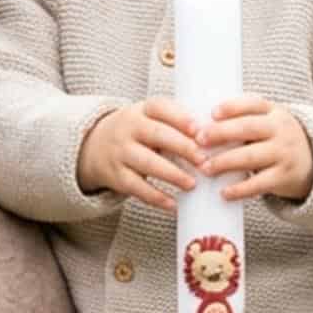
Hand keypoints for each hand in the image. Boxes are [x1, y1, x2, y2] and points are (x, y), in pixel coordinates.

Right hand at [78, 99, 204, 211]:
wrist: (95, 146)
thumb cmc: (139, 132)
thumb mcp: (150, 119)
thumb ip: (177, 124)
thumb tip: (217, 138)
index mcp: (142, 110)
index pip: (160, 107)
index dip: (180, 118)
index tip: (200, 130)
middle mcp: (129, 128)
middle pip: (156, 135)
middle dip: (182, 147)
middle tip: (204, 160)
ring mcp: (120, 152)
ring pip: (147, 163)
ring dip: (172, 174)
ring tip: (192, 184)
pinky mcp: (116, 176)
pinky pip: (136, 188)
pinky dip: (156, 197)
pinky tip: (173, 204)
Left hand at [199, 95, 312, 202]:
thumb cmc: (276, 140)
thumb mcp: (269, 122)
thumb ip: (244, 120)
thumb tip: (199, 125)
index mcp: (274, 112)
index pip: (253, 103)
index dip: (232, 107)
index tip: (212, 113)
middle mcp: (280, 130)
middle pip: (248, 128)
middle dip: (221, 133)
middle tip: (199, 140)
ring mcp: (283, 153)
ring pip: (251, 157)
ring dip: (224, 162)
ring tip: (205, 168)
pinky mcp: (283, 177)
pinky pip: (259, 183)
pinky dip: (240, 189)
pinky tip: (224, 193)